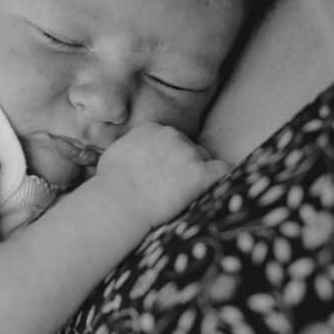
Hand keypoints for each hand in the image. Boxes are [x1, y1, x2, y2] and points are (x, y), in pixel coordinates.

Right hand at [97, 121, 228, 227]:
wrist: (117, 204)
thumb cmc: (109, 187)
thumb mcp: (113, 155)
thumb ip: (130, 147)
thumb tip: (131, 153)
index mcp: (151, 129)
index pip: (170, 138)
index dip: (169, 157)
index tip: (163, 173)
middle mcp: (172, 135)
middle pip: (188, 147)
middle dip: (184, 165)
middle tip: (173, 187)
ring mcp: (188, 153)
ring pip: (204, 159)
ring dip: (198, 174)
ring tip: (184, 195)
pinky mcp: (201, 173)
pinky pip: (224, 170)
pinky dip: (222, 178)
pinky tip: (216, 188)